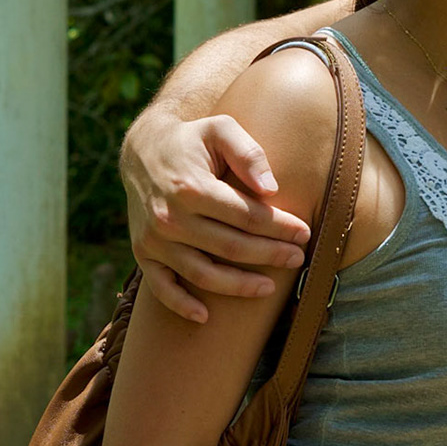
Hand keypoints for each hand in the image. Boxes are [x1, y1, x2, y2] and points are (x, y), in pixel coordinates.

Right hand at [120, 111, 311, 322]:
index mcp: (191, 187)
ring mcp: (154, 239)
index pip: (247, 216)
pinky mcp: (142, 252)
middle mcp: (170, 217)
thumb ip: (248, 153)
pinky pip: (162, 287)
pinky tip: (205, 317)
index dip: (279, 227)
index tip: (304, 233)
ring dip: (238, 286)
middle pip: (230, 247)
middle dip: (269, 256)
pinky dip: (181, 305)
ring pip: (202, 273)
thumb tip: (271, 189)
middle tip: (297, 259)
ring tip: (269, 288)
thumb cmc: (193, 139)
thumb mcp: (221, 128)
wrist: (142, 150)